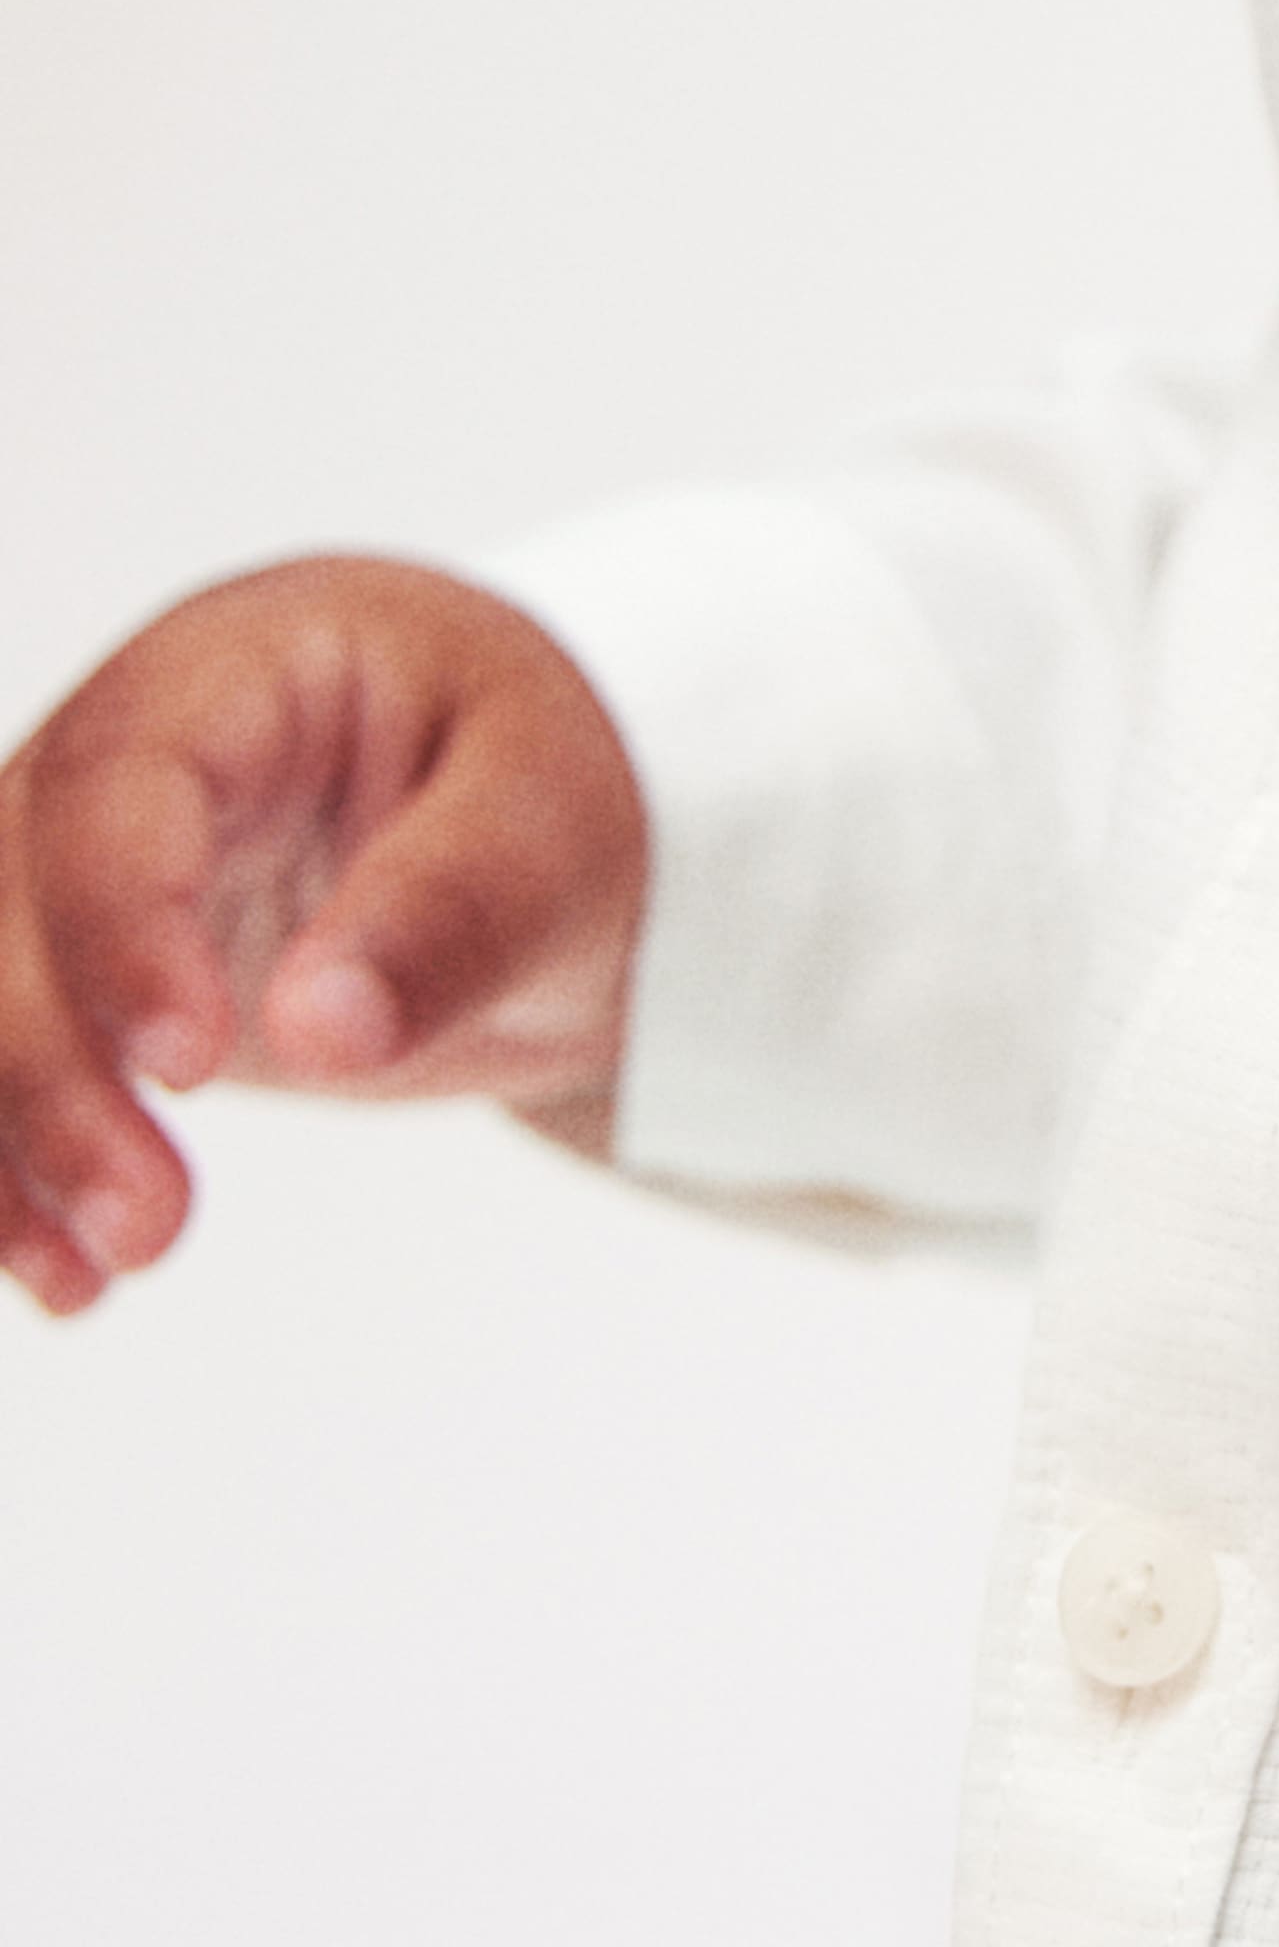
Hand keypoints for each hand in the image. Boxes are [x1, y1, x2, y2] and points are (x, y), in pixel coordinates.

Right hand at [0, 558, 647, 1311]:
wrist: (532, 840)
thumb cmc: (544, 791)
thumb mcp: (556, 824)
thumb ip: (453, 908)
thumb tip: (326, 1028)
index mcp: (242, 670)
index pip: (119, 782)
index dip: (123, 924)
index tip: (186, 1062)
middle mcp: (122, 759)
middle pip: (7, 897)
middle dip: (48, 1072)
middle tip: (153, 1223)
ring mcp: (74, 870)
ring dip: (0, 1137)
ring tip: (91, 1275)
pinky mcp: (70, 976)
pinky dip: (2, 1170)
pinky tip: (60, 1276)